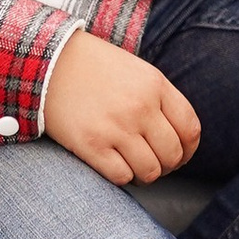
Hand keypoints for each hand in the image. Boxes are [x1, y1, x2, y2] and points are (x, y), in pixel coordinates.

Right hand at [43, 31, 202, 184]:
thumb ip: (160, 99)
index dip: (188, 150)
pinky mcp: (91, 145)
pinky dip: (122, 177)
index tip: (178, 155)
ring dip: (144, 175)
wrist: (48, 61)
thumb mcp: (136, 71)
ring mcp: (116, 127)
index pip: (190, 129)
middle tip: (152, 163)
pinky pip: (121, 177)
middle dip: (166, 166)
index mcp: (156, 85)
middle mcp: (140, 107)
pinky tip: (113, 165)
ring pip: (149, 171)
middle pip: (172, 155)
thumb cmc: (94, 67)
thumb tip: (178, 139)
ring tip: (132, 166)